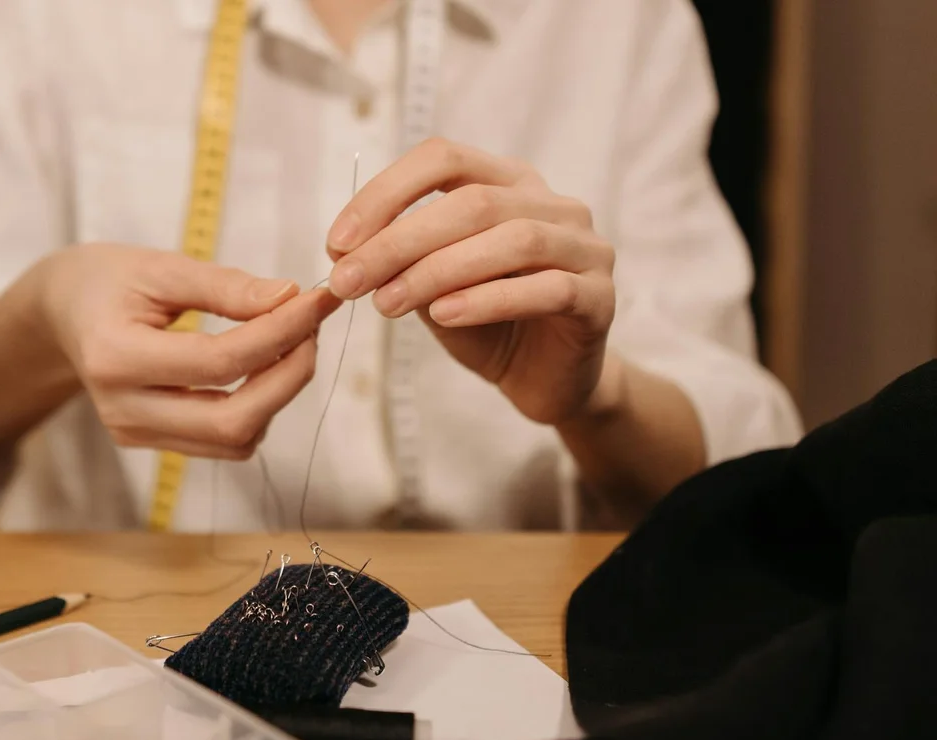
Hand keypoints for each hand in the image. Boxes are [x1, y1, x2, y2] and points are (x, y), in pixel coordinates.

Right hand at [37, 243, 342, 457]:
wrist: (62, 313)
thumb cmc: (109, 280)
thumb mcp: (161, 267)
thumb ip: (226, 286)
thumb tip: (291, 299)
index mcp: (115, 358)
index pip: (219, 361)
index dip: (280, 333)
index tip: (318, 300)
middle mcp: (123, 410)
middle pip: (232, 421)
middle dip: (289, 377)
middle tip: (311, 327)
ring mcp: (136, 434)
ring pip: (235, 440)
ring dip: (278, 394)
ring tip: (290, 340)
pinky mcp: (152, 442)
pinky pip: (224, 442)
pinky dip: (258, 408)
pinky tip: (262, 366)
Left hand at [326, 138, 616, 423]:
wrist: (544, 382)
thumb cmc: (486, 326)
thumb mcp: (433, 288)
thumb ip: (402, 262)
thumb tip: (344, 250)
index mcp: (509, 183)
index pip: (444, 159)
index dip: (386, 194)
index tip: (337, 241)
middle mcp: (554, 204)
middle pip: (473, 202)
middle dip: (399, 241)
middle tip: (349, 281)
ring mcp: (585, 248)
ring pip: (512, 240)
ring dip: (438, 270)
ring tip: (387, 304)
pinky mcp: (600, 298)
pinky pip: (545, 289)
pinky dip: (488, 300)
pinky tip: (443, 316)